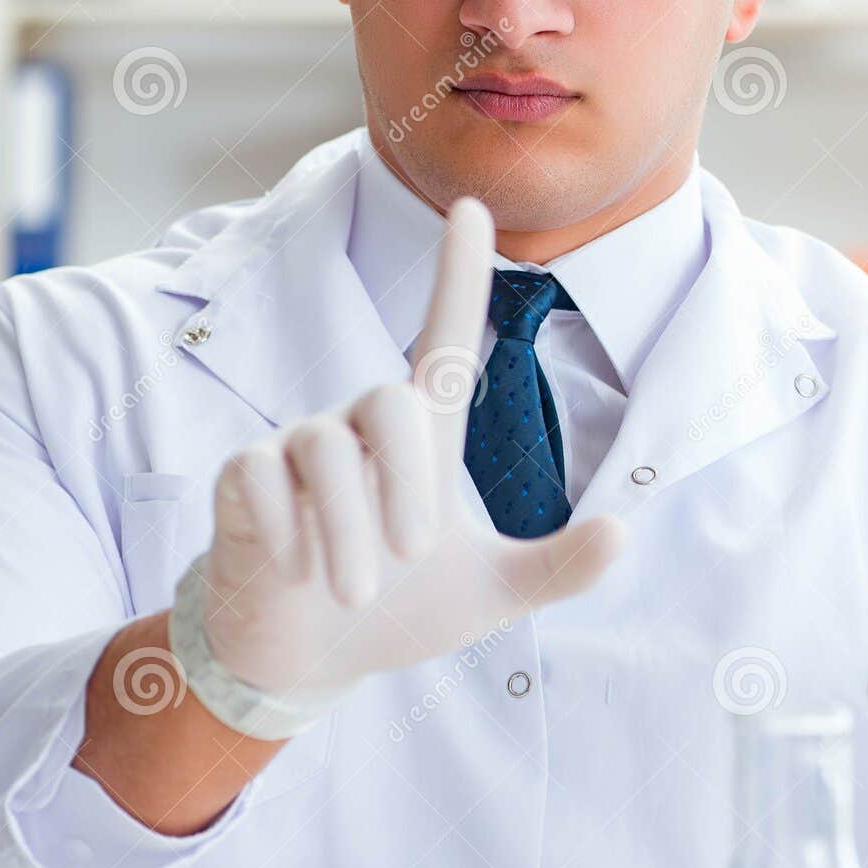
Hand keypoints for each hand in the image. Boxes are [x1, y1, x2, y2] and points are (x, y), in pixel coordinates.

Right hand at [171, 197, 627, 737]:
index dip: (459, 271)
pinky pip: (260, 477)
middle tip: (411, 555)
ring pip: (326, 452)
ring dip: (348, 532)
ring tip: (355, 590)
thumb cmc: (400, 608)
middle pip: (390, 403)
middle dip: (407, 485)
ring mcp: (297, 447)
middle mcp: (361, 424)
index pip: (444, 334)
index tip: (472, 206)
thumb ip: (556, 566)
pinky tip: (294, 570)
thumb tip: (625, 533)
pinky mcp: (242, 479)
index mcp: (423, 434)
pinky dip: (287, 532)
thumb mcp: (488, 594)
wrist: (309, 660)